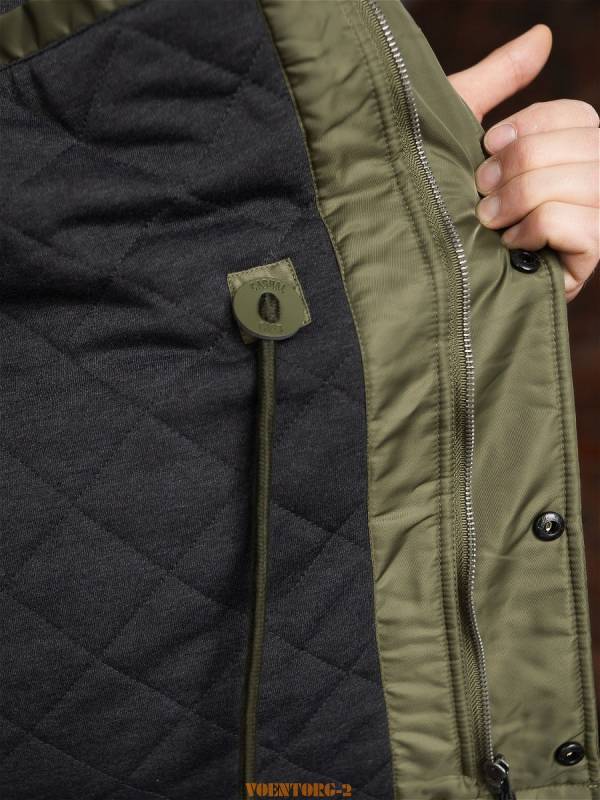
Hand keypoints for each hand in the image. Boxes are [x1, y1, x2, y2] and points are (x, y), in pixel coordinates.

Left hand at [448, 26, 599, 300]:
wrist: (405, 262)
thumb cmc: (427, 195)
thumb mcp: (455, 129)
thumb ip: (497, 82)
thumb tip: (542, 35)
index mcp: (555, 157)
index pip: (581, 117)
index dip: (536, 124)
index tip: (487, 144)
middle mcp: (581, 190)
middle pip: (591, 146)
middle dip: (525, 162)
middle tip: (481, 187)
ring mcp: (586, 230)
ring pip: (590, 184)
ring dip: (527, 195)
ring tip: (488, 217)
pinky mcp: (579, 267)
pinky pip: (584, 228)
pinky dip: (539, 229)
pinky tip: (509, 245)